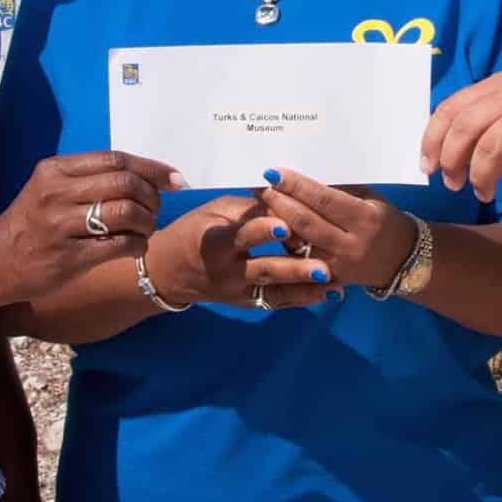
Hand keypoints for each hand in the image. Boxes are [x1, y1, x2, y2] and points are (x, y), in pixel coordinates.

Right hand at [0, 151, 176, 302]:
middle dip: (152, 196)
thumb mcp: (51, 187)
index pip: (116, 159)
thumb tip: (148, 174)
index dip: (151, 168)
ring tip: (144, 229)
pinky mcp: (68, 257)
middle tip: (155, 208)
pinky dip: (138, 245)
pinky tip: (135, 247)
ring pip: (126, 213)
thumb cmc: (33, 222)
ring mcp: (61, 225)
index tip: (174, 178)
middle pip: (125, 183)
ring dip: (147, 222)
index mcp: (56, 169)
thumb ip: (90, 177)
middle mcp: (57, 192)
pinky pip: (119, 245)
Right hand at [145, 196, 334, 311]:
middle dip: (294, 269)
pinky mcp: (247, 302)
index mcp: (215, 243)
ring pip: (275, 292)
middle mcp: (227, 272)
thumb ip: (251, 208)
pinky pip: (277, 302)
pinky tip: (327, 294)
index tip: (284, 225)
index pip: (240, 236)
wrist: (169, 271)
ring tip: (332, 283)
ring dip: (305, 288)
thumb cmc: (195, 230)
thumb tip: (288, 199)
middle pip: (264, 270)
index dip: (261, 230)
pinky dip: (302, 299)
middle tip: (322, 267)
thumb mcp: (215, 211)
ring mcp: (238, 292)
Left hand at [255, 168, 415, 291]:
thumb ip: (340, 190)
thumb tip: (303, 173)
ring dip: (275, 223)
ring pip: (298, 244)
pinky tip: (269, 230)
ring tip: (260, 204)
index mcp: (365, 218)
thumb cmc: (384, 220)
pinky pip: (300, 262)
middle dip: (278, 202)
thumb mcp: (370, 199)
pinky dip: (283, 246)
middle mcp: (351, 244)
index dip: (296, 186)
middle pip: (306, 222)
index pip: (324, 200)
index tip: (273, 173)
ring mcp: (338, 265)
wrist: (402, 261)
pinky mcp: (329, 280)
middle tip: (259, 186)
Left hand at [421, 72, 501, 210]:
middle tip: (454, 184)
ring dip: (481, 179)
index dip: (433, 140)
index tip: (428, 167)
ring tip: (485, 194)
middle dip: (452, 160)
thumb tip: (439, 160)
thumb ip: (480, 134)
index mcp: (500, 85)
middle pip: (466, 126)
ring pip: (491, 148)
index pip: (452, 107)